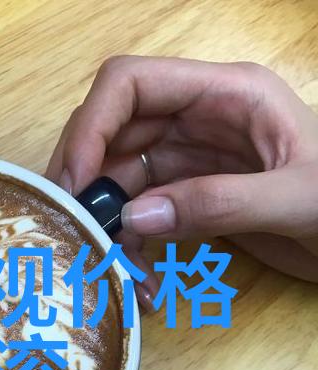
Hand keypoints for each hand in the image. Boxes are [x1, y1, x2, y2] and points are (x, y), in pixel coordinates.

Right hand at [47, 56, 317, 282]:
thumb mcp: (296, 198)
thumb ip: (217, 203)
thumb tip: (131, 219)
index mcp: (223, 95)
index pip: (130, 85)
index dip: (91, 127)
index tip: (74, 183)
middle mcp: (195, 121)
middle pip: (111, 135)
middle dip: (87, 184)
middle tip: (75, 232)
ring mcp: (187, 162)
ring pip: (118, 184)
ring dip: (109, 230)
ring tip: (114, 272)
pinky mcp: (186, 199)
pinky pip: (139, 219)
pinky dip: (132, 251)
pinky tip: (144, 284)